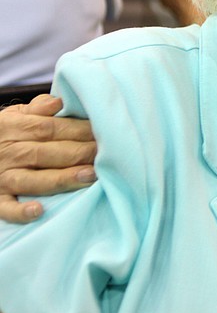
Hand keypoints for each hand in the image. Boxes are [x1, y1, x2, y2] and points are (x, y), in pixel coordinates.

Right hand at [0, 95, 96, 222]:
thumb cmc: (4, 134)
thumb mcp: (14, 115)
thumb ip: (37, 108)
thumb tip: (60, 102)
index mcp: (13, 128)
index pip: (50, 128)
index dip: (79, 130)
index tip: (106, 132)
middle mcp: (7, 153)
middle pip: (45, 153)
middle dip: (79, 153)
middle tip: (109, 154)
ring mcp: (0, 177)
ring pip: (32, 180)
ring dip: (62, 178)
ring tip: (90, 176)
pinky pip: (5, 207)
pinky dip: (19, 211)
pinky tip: (39, 211)